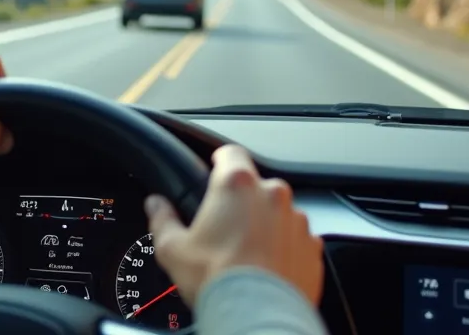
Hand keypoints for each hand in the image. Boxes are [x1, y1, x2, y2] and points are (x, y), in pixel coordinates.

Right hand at [145, 144, 322, 306]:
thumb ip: (162, 219)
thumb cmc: (218, 280)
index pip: (230, 152)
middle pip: (254, 186)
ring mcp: (296, 220)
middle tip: (224, 228)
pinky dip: (284, 248)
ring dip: (264, 225)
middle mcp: (271, 195)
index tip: (214, 170)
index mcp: (236, 185)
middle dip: (240, 203)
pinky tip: (267, 267)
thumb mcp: (173, 249)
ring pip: (277, 212)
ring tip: (246, 254)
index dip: (220, 161)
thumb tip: (155, 206)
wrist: (257, 316)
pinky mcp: (312, 246)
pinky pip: (296, 239)